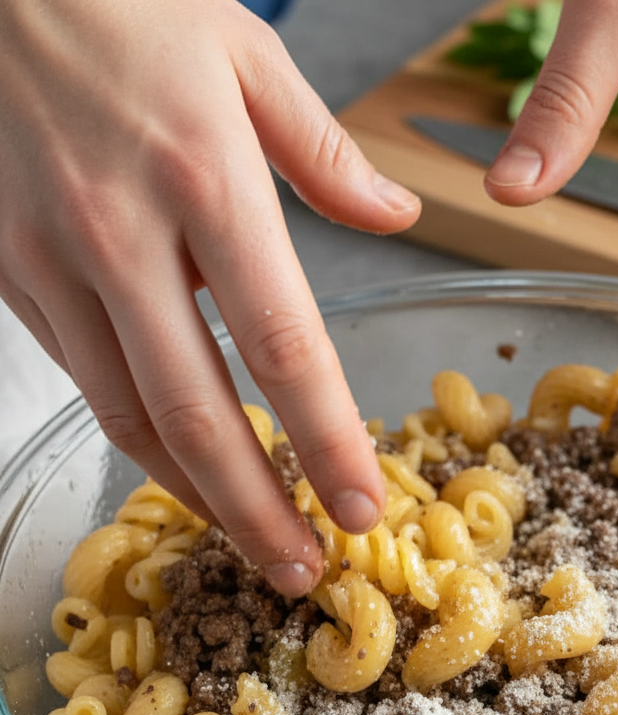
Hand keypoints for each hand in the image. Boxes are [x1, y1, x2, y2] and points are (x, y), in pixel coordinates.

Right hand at [0, 0, 420, 595]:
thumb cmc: (122, 1)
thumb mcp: (245, 55)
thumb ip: (326, 153)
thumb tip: (395, 214)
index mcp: (203, 177)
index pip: (281, 344)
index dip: (325, 440)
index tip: (361, 507)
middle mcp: (121, 234)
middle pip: (193, 411)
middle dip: (254, 509)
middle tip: (300, 570)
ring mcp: (52, 261)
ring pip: (129, 415)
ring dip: (195, 494)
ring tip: (251, 544)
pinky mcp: (9, 274)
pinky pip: (85, 380)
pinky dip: (141, 440)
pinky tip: (184, 470)